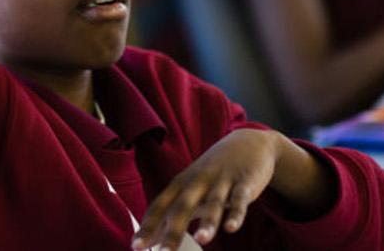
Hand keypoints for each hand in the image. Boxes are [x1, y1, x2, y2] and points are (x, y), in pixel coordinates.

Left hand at [131, 129, 282, 249]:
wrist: (248, 143)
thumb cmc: (213, 174)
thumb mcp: (191, 189)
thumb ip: (173, 214)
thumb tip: (153, 240)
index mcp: (181, 184)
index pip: (159, 206)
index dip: (147, 226)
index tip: (136, 246)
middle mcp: (198, 181)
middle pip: (182, 207)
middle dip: (173, 231)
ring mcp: (221, 181)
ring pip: (213, 203)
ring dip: (208, 222)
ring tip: (202, 240)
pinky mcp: (244, 183)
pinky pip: (239, 200)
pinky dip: (236, 214)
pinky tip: (231, 228)